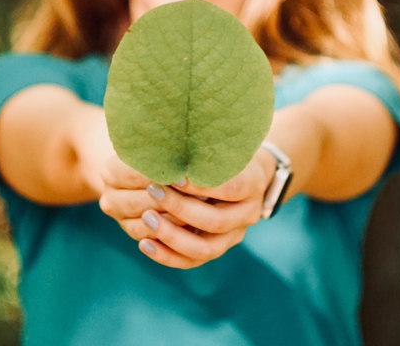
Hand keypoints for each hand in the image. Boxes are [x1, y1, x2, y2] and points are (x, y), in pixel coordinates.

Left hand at [98, 150, 274, 268]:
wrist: (247, 174)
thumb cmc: (226, 150)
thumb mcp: (223, 142)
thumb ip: (203, 146)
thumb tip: (170, 137)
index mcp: (254, 184)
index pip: (230, 188)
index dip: (201, 185)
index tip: (174, 176)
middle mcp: (248, 214)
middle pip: (215, 221)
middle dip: (180, 208)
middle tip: (151, 191)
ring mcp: (234, 235)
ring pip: (204, 249)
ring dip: (172, 236)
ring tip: (146, 219)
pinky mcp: (217, 248)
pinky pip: (192, 262)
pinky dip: (168, 255)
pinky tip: (145, 243)